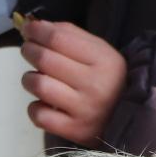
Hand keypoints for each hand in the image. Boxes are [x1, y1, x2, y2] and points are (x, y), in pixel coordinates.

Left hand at [20, 18, 126, 144]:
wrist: (127, 118)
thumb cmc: (107, 79)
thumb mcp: (99, 51)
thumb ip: (69, 35)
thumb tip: (36, 26)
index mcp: (103, 60)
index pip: (58, 39)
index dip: (37, 31)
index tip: (28, 30)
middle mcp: (95, 85)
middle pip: (45, 60)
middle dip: (30, 50)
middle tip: (28, 50)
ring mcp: (84, 110)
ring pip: (39, 86)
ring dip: (29, 78)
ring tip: (35, 78)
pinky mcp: (73, 130)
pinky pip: (39, 115)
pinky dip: (34, 107)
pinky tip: (43, 103)